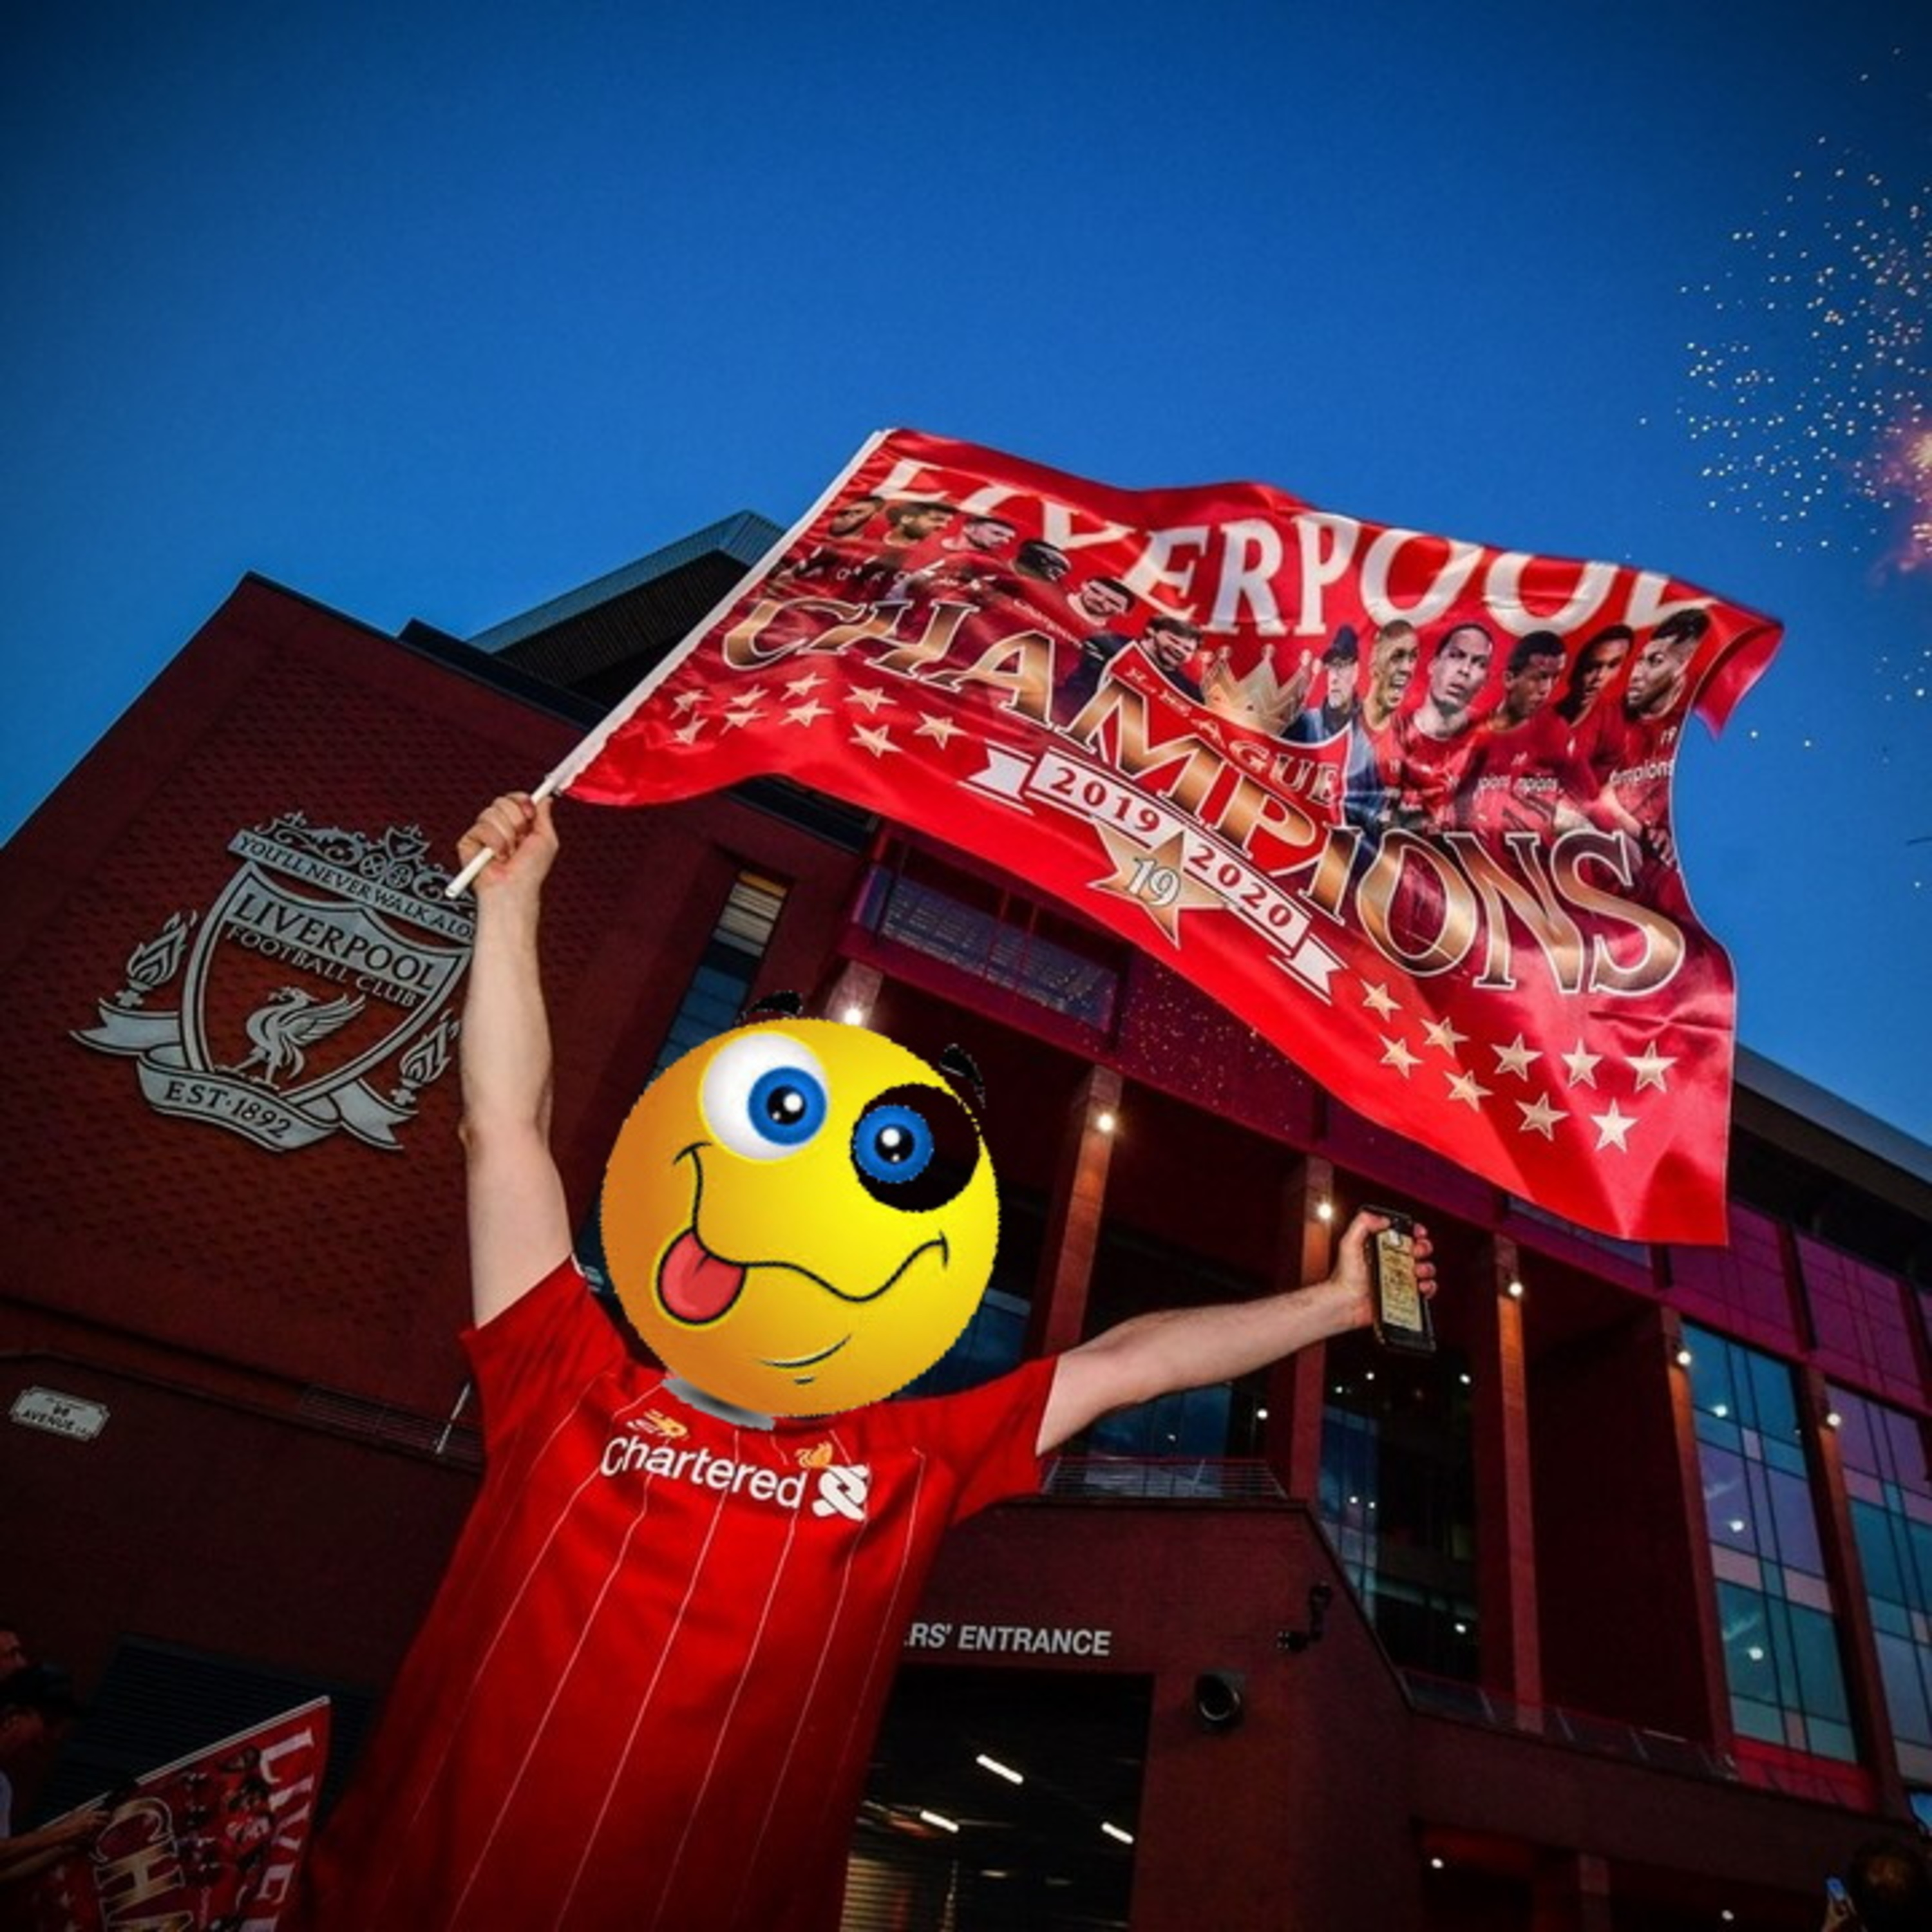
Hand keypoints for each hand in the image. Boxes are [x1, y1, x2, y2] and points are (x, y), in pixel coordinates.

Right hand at [457, 793, 558, 898]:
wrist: (514, 888)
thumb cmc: (530, 872)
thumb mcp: (547, 840)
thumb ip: (545, 816)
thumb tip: (544, 798)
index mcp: (518, 824)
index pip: (515, 799)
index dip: (522, 802)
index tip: (529, 814)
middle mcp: (501, 826)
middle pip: (502, 802)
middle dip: (516, 822)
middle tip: (520, 839)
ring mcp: (485, 832)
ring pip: (491, 814)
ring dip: (506, 836)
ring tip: (508, 852)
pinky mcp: (470, 841)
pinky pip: (480, 828)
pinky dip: (493, 844)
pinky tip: (497, 855)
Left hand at [1331, 1211, 1436, 1329]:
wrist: (1345, 1303)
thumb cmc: (1344, 1277)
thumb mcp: (1349, 1244)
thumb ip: (1362, 1224)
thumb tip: (1383, 1219)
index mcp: (1382, 1248)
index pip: (1405, 1235)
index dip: (1415, 1231)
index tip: (1418, 1232)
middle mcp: (1393, 1262)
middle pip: (1419, 1250)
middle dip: (1423, 1248)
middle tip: (1416, 1252)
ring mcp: (1400, 1279)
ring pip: (1425, 1269)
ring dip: (1427, 1268)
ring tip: (1417, 1271)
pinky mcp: (1404, 1296)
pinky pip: (1425, 1291)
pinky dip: (1429, 1287)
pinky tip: (1420, 1286)